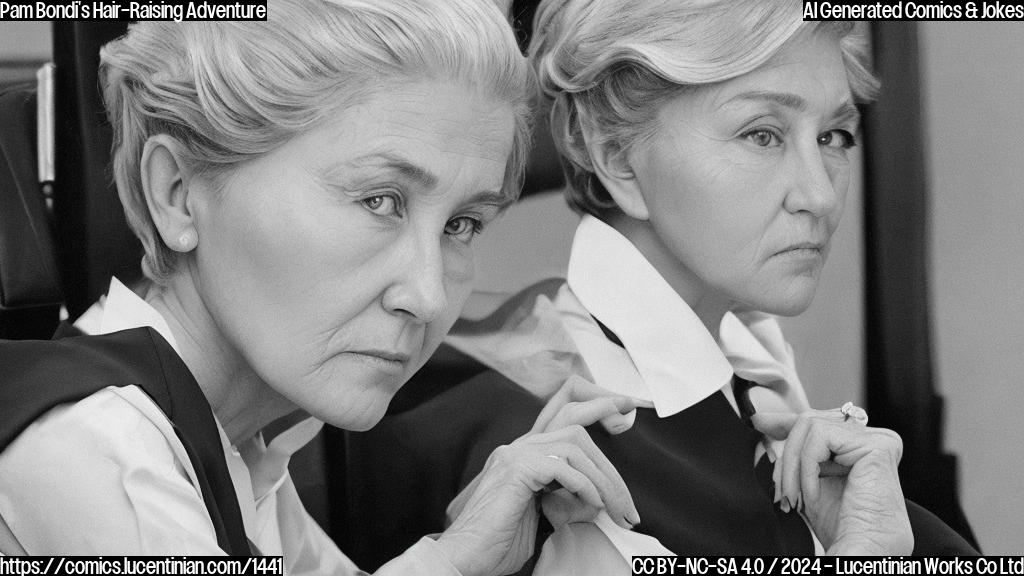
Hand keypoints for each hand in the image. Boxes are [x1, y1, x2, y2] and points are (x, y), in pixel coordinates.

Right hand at [436, 375, 647, 575]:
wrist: (464, 558)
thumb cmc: (496, 545)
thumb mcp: (542, 518)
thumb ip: (567, 501)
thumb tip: (597, 499)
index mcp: (523, 455)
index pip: (564, 418)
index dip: (597, 406)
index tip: (626, 410)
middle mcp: (518, 448)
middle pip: (577, 431)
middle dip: (609, 467)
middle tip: (628, 507)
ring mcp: (514, 455)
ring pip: (575, 445)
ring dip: (603, 480)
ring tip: (614, 510)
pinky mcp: (516, 469)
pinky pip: (562, 466)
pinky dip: (584, 485)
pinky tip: (592, 505)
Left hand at [752, 408, 913, 555]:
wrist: (860, 553)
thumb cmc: (838, 527)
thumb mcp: (806, 480)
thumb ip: (794, 451)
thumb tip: (762, 421)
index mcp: (859, 448)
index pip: (817, 421)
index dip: (784, 421)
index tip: (759, 422)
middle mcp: (873, 440)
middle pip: (809, 422)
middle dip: (786, 457)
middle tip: (783, 494)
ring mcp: (879, 440)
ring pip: (810, 425)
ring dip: (793, 466)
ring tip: (795, 498)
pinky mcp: (879, 445)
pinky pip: (821, 437)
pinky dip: (807, 468)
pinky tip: (813, 497)